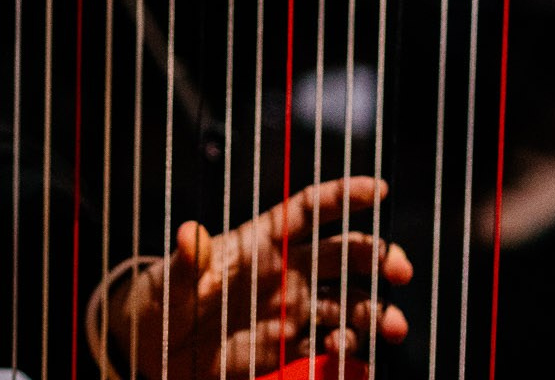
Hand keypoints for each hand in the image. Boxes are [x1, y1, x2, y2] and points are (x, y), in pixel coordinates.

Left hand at [105, 176, 414, 379]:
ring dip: (376, 313)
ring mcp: (292, 313)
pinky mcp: (289, 351)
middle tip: (401, 271)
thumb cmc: (159, 303)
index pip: (308, 211)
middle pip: (344, 256)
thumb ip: (185, 264)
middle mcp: (286, 273)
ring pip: (348, 305)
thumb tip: (190, 235)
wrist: (153, 354)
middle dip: (378, 258)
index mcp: (261, 242)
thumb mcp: (167, 282)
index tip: (379, 190)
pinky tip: (357, 366)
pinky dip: (351, 360)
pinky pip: (330, 352)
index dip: (343, 196)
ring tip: (392, 330)